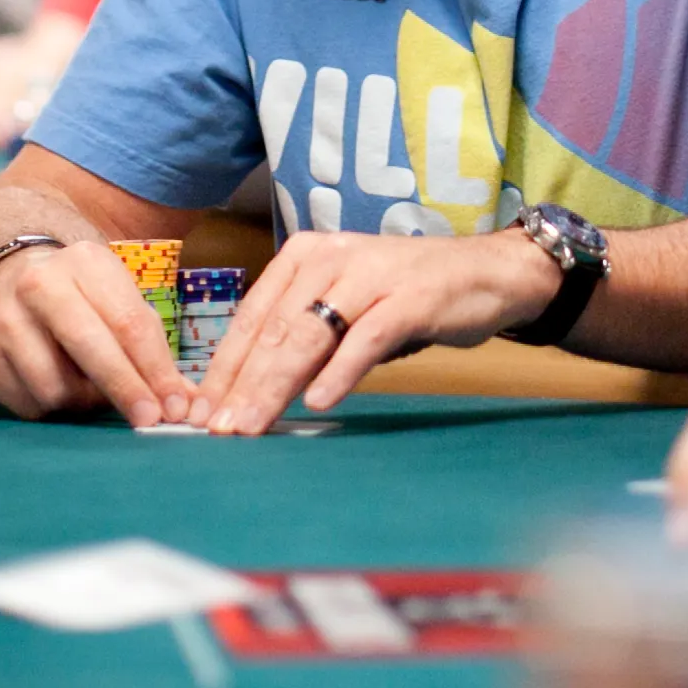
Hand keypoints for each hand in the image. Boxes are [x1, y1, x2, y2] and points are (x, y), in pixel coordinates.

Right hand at [0, 237, 194, 427]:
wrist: (8, 275)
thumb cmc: (80, 296)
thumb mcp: (117, 299)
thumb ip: (152, 347)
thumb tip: (186, 401)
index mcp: (85, 263)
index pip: (129, 323)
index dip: (155, 370)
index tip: (175, 407)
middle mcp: (40, 284)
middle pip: (90, 347)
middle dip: (125, 389)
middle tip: (149, 421)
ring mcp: (5, 318)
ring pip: (56, 386)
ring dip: (82, 401)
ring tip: (90, 387)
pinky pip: (28, 404)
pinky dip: (51, 407)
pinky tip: (58, 387)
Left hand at [187, 227, 560, 435]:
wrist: (486, 273)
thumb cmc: (406, 296)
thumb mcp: (345, 310)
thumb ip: (304, 341)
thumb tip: (251, 394)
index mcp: (304, 256)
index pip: (252, 317)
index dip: (224, 368)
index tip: (201, 414)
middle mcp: (330, 258)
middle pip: (275, 329)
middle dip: (242, 385)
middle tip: (218, 431)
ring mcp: (370, 275)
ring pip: (310, 334)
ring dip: (276, 385)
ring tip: (253, 425)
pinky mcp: (410, 297)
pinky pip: (366, 337)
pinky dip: (341, 371)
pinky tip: (320, 402)